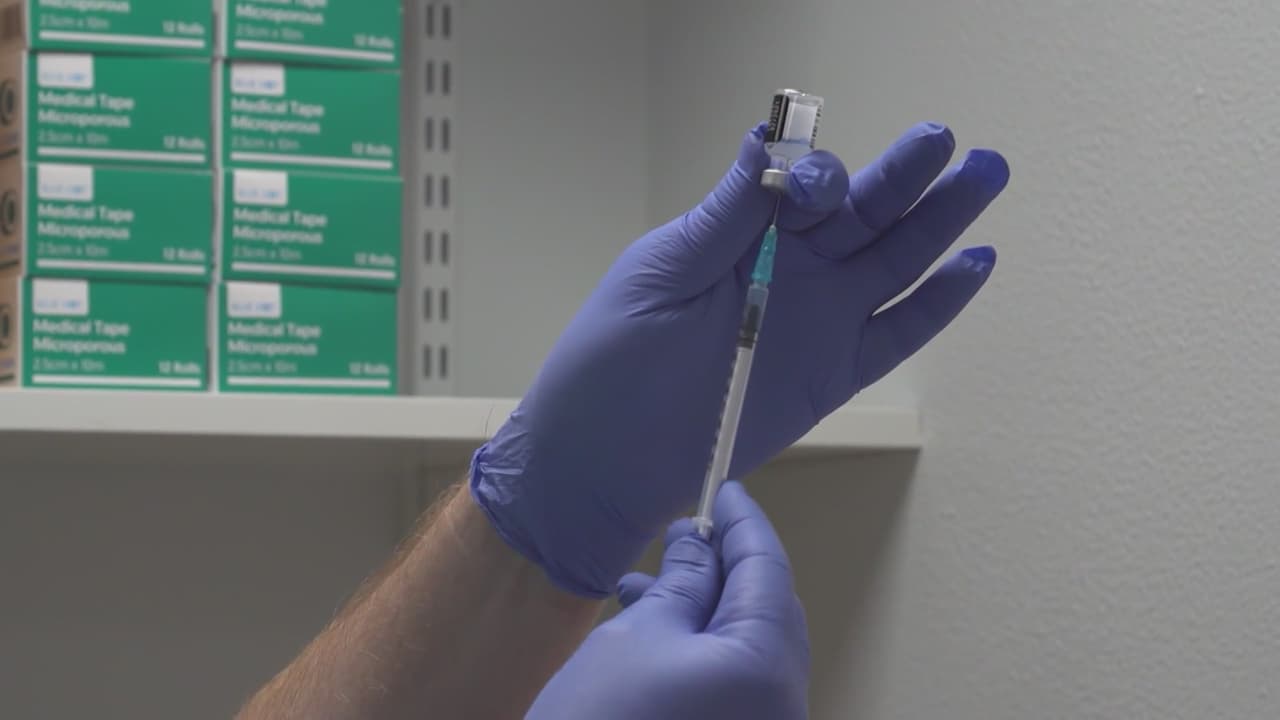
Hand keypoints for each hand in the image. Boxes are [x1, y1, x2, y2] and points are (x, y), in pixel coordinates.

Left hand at [472, 121, 1008, 595]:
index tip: (811, 184)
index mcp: (740, 232)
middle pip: (862, 211)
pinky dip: (938, 302)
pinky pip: (897, 333)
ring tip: (986, 174)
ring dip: (940, 221)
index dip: (817, 175)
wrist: (606, 462)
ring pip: (894, 261)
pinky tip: (977, 263)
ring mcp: (817, 321)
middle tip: (947, 140)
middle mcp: (789, 267)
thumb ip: (723, 215)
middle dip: (904, 174)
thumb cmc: (611, 362)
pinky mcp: (834, 375)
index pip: (800, 185)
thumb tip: (766, 139)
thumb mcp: (661, 275)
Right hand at [526, 481, 808, 719]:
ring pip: (745, 648)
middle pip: (766, 612)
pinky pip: (730, 682)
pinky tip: (648, 628)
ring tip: (645, 578)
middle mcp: (782, 705)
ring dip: (703, 607)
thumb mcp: (639, 634)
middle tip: (688, 530)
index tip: (724, 487)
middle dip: (726, 567)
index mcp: (767, 669)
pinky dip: (698, 648)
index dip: (744, 525)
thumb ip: (682, 580)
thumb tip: (700, 537)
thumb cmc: (599, 717)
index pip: (768, 572)